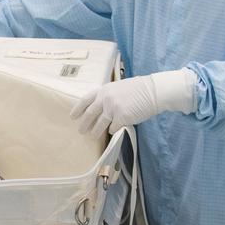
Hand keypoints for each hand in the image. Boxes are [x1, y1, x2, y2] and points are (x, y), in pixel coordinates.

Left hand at [71, 69, 196, 137]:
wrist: (152, 92)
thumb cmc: (137, 90)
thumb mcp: (117, 88)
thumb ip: (107, 96)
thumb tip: (99, 108)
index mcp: (103, 90)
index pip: (85, 100)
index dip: (78, 109)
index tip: (72, 117)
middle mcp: (105, 99)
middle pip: (90, 114)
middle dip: (84, 124)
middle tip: (80, 131)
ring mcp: (112, 109)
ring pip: (100, 124)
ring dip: (95, 132)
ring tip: (92, 136)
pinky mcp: (121, 118)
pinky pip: (113, 127)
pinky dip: (113, 129)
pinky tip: (115, 128)